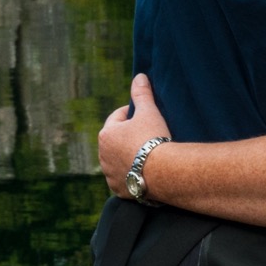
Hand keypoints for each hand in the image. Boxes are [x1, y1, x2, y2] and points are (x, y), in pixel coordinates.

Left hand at [98, 73, 171, 199]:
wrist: (162, 171)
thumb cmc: (154, 138)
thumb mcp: (149, 112)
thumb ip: (142, 94)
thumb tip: (139, 76)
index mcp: (106, 134)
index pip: (118, 117)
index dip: (132, 113)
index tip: (144, 115)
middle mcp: (102, 155)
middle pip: (116, 140)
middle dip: (128, 136)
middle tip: (148, 135)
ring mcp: (109, 174)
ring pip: (118, 160)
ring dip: (128, 156)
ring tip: (147, 154)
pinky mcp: (118, 189)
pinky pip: (123, 178)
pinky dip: (131, 174)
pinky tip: (144, 171)